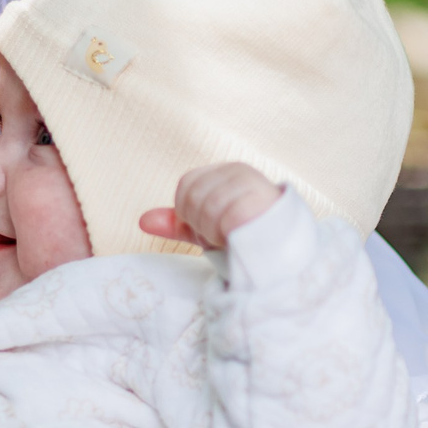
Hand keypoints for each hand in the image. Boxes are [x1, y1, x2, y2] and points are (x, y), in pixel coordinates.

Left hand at [138, 162, 283, 250]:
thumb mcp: (207, 229)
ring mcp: (252, 184)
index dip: (191, 213)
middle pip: (192, 196)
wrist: (284, 257)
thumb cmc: (245, 240)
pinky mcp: (260, 201)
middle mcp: (240, 171)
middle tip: (224, 234)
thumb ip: (178, 223)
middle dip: (201, 224)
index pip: (185, 186)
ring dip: (214, 231)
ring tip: (233, 236)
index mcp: (227, 171)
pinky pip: (224, 217)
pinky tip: (239, 236)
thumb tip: (143, 221)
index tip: (212, 227)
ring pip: (205, 207)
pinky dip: (227, 233)